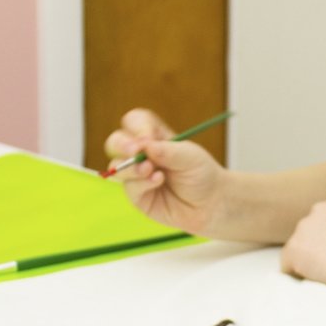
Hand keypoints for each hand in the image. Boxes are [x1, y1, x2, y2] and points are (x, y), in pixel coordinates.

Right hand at [104, 108, 224, 234]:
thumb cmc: (201, 173)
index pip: (135, 122)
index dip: (138, 127)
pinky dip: (141, 183)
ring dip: (131, 166)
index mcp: (154, 137)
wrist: (210, 203)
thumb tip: (144, 145)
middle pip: (115, 141)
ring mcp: (136, 175)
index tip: (148, 138)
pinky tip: (158, 182)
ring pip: (117, 166)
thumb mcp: (190, 156)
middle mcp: (141, 154)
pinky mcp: (137, 196)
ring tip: (150, 170)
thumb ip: (167, 151)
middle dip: (121, 145)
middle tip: (134, 151)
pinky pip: (129, 187)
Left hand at [280, 196, 325, 293]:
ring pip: (298, 248)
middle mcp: (317, 210)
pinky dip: (297, 274)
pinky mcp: (294, 249)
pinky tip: (313, 282)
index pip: (322, 221)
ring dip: (308, 261)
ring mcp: (304, 228)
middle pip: (308, 233)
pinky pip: (287, 265)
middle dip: (317, 248)